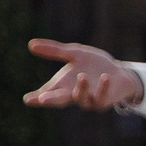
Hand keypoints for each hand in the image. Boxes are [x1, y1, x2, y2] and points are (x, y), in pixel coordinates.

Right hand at [24, 40, 143, 110]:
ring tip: (82, 76)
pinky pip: (102, 98)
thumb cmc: (93, 64)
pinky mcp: (104, 101)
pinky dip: (103, 88)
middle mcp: (72, 94)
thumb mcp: (74, 53)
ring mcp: (88, 100)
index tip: (27, 99)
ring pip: (81, 99)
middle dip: (50, 100)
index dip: (36, 98)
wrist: (119, 71)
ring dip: (81, 88)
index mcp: (62, 85)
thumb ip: (55, 50)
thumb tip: (30, 44)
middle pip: (59, 100)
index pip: (46, 93)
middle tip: (42, 100)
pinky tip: (105, 77)